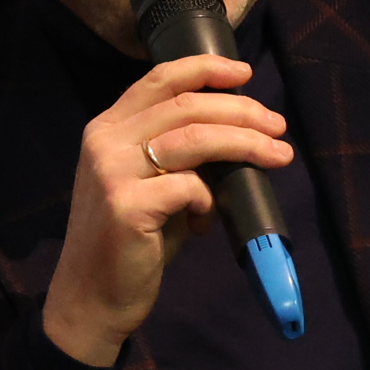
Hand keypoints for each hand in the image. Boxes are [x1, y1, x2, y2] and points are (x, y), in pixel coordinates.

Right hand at [41, 54, 293, 368]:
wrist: (90, 299)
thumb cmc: (128, 243)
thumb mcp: (147, 185)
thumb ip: (177, 156)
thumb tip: (238, 135)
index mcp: (107, 129)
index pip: (159, 80)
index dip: (205, 69)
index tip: (244, 74)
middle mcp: (105, 142)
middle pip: (186, 106)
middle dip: (241, 111)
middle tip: (277, 126)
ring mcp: (112, 172)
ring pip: (194, 138)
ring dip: (244, 144)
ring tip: (278, 155)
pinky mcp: (127, 206)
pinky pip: (189, 187)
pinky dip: (209, 200)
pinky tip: (204, 221)